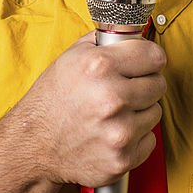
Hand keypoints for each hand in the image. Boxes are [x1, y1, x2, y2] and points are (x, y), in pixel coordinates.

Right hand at [18, 32, 166, 187]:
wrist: (33, 145)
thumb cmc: (52, 100)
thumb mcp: (71, 57)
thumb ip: (106, 41)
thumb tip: (135, 33)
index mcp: (100, 66)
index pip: (155, 56)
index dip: (148, 58)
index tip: (143, 64)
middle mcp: (112, 98)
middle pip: (159, 84)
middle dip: (144, 84)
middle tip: (122, 90)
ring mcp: (119, 131)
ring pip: (155, 112)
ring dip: (139, 112)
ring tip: (113, 113)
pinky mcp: (123, 158)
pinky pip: (150, 140)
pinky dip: (135, 138)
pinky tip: (112, 132)